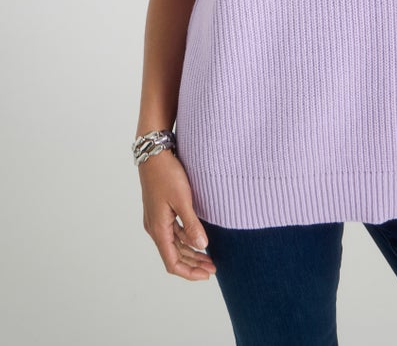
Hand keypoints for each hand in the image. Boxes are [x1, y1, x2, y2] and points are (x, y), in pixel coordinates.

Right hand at [139, 150, 216, 280]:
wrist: (153, 153)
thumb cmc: (167, 173)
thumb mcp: (182, 199)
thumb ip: (191, 224)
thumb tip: (202, 247)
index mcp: (158, 228)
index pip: (172, 262)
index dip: (189, 272)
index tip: (207, 275)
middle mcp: (155, 227)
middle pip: (174, 255)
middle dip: (193, 264)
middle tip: (213, 268)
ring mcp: (157, 219)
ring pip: (174, 244)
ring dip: (191, 252)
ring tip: (209, 257)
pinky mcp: (160, 210)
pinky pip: (174, 232)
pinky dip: (186, 239)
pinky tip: (198, 238)